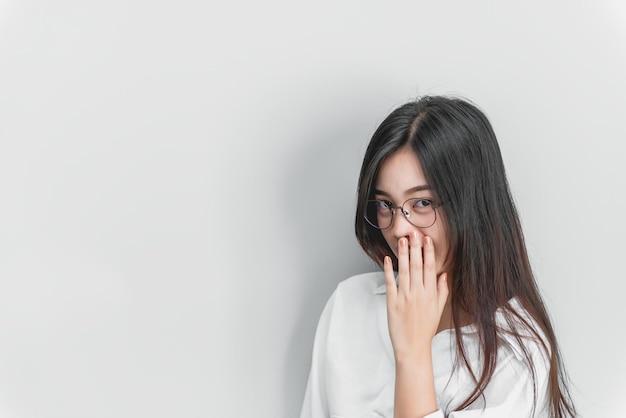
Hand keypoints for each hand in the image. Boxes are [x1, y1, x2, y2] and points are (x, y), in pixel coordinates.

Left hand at [385, 231, 448, 361]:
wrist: (413, 347)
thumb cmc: (426, 329)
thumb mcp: (438, 309)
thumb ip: (442, 291)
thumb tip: (444, 274)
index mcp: (431, 294)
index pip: (430, 268)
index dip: (428, 252)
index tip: (427, 239)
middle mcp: (419, 293)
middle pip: (417, 265)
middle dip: (415, 247)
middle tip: (413, 232)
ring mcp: (405, 297)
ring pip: (404, 270)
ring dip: (403, 254)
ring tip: (402, 240)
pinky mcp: (393, 302)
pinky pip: (390, 283)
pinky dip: (389, 270)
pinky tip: (388, 259)